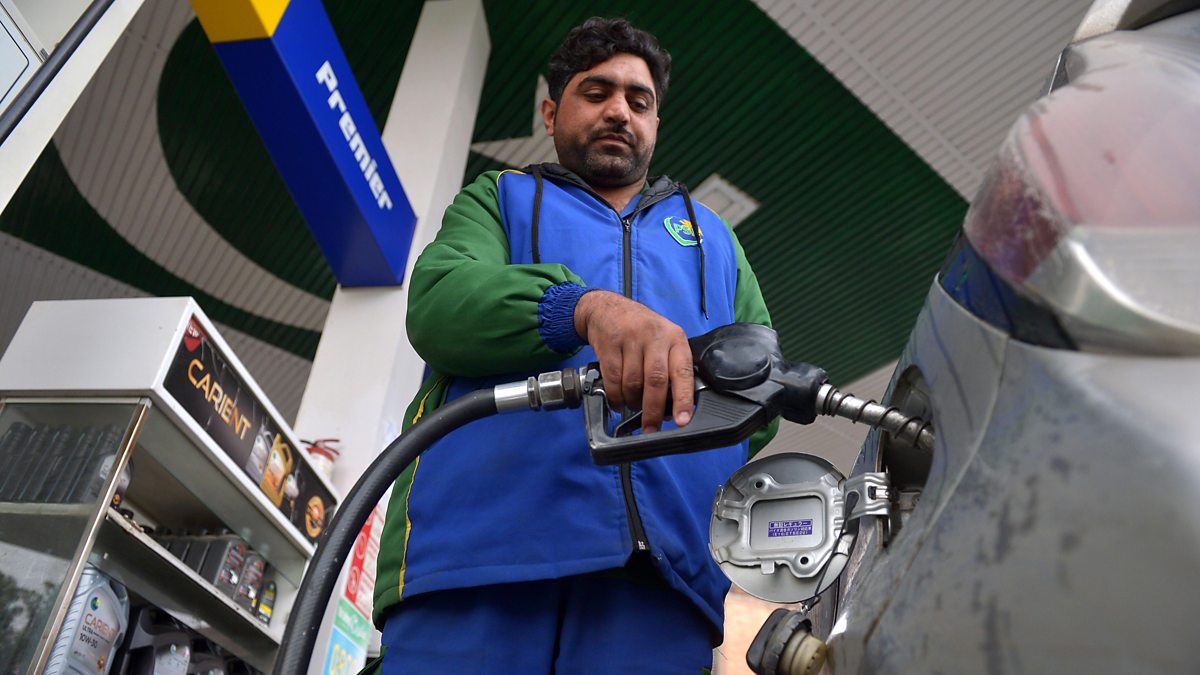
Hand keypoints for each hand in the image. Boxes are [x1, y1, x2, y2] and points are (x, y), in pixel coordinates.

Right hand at [574, 290, 693, 432]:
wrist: (607, 308)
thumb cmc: (640, 330)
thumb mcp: (663, 341)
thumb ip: (671, 368)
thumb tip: (673, 407)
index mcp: (675, 339)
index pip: (683, 372)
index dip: (683, 399)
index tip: (681, 420)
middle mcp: (655, 337)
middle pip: (656, 381)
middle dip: (653, 410)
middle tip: (651, 428)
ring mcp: (631, 339)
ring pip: (632, 383)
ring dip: (632, 402)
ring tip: (632, 405)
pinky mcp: (609, 344)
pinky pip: (613, 379)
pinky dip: (615, 396)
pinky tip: (618, 400)